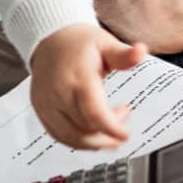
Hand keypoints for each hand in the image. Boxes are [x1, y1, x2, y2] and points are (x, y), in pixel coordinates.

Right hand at [29, 24, 148, 149]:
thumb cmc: (80, 44)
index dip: (112, 128)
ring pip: (72, 137)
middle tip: (122, 116)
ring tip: (109, 130)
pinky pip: (59, 135)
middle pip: (86, 128)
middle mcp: (59, 93)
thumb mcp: (105, 44)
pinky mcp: (41, 111)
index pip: (94, 113)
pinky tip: (92, 135)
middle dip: (108, 132)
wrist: (50, 40)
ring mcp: (47, 104)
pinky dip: (78, 141)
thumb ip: (124, 55)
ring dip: (95, 142)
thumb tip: (141, 51)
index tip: (125, 134)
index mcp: (78, 77)